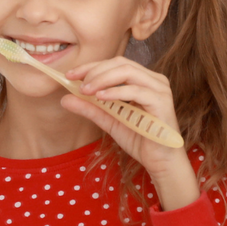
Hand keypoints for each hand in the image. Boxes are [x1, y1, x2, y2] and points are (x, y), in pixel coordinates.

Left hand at [63, 56, 197, 210]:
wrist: (160, 162)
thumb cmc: (140, 140)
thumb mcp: (109, 121)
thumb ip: (90, 108)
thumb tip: (65, 99)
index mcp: (143, 80)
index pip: (114, 64)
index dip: (91, 66)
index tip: (70, 75)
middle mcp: (154, 80)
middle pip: (120, 63)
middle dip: (95, 70)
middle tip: (76, 82)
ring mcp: (160, 89)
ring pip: (127, 71)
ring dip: (103, 79)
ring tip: (86, 90)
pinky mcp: (162, 102)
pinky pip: (136, 91)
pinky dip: (116, 92)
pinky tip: (100, 97)